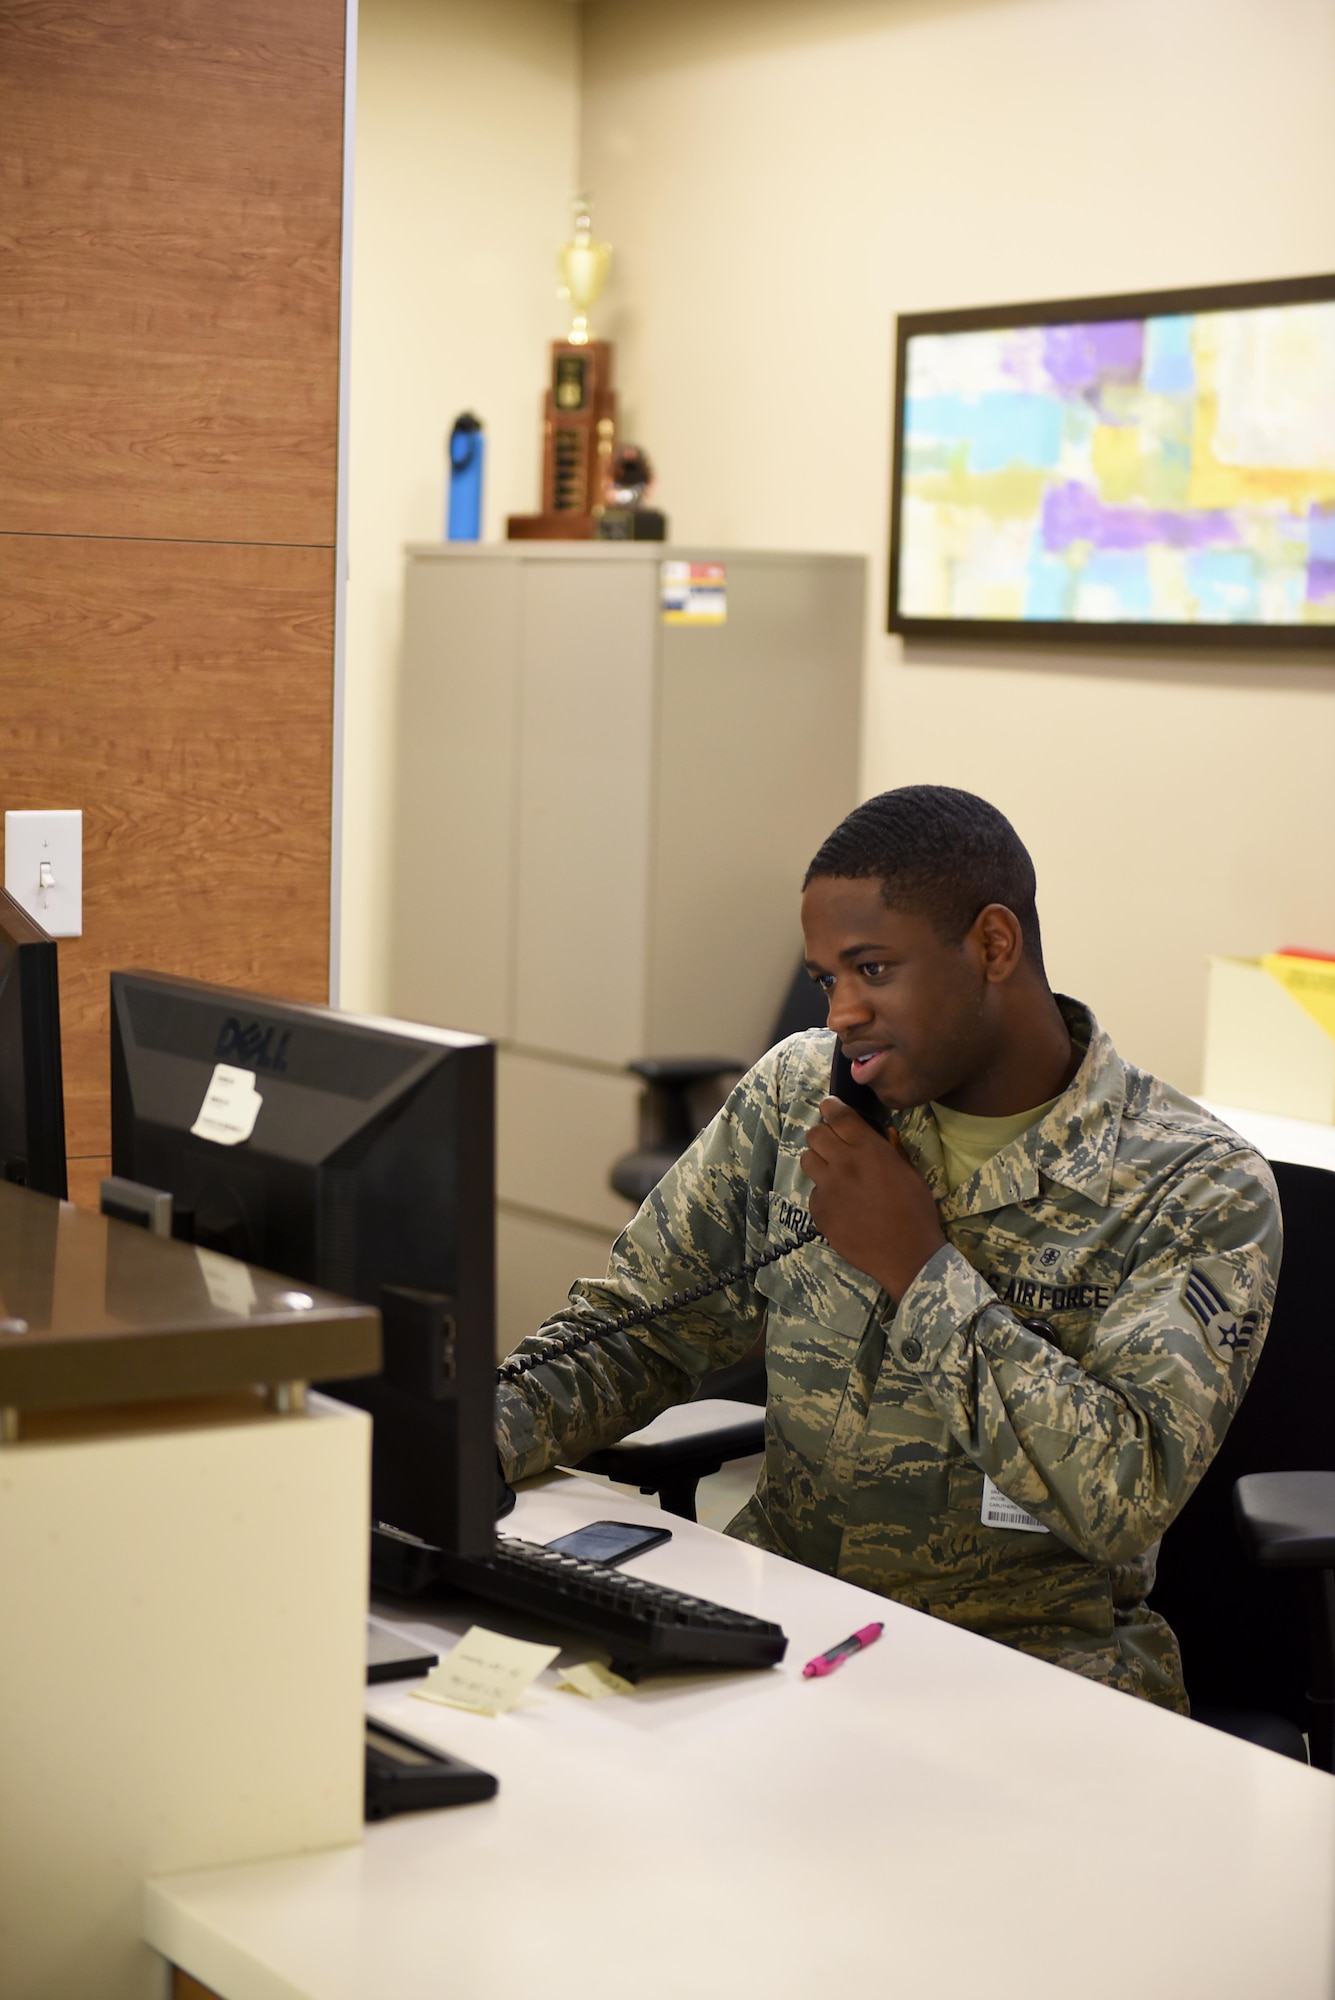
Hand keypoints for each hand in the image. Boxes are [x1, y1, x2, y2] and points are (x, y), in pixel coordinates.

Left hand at [800, 1097, 945, 1301]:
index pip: (838, 1115)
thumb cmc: (916, 1212)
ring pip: (807, 1160)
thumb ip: (890, 1150)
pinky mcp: (819, 1210)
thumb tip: (879, 1134)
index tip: (829, 1108)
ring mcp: (828, 1187)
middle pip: (815, 1134)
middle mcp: (844, 1163)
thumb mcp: (910, 1173)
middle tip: (832, 1146)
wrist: (907, 1254)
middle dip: (822, 1135)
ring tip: (833, 1174)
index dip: (831, 1107)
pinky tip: (840, 1206)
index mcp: (870, 1150)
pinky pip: (813, 1192)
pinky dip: (823, 1195)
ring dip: (818, 1162)